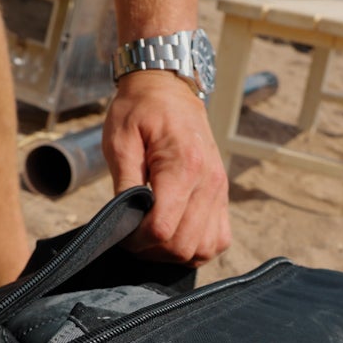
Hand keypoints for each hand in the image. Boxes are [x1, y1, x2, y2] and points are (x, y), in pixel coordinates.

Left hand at [103, 71, 231, 264]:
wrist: (168, 88)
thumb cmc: (139, 110)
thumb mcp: (120, 140)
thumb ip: (124, 183)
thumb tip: (124, 222)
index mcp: (182, 166)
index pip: (162, 228)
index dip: (137, 241)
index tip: (121, 233)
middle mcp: (208, 182)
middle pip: (183, 245)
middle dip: (153, 251)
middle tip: (132, 238)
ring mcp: (220, 190)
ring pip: (205, 248)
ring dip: (176, 254)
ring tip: (153, 239)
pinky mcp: (223, 194)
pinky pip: (219, 239)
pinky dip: (198, 247)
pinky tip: (177, 237)